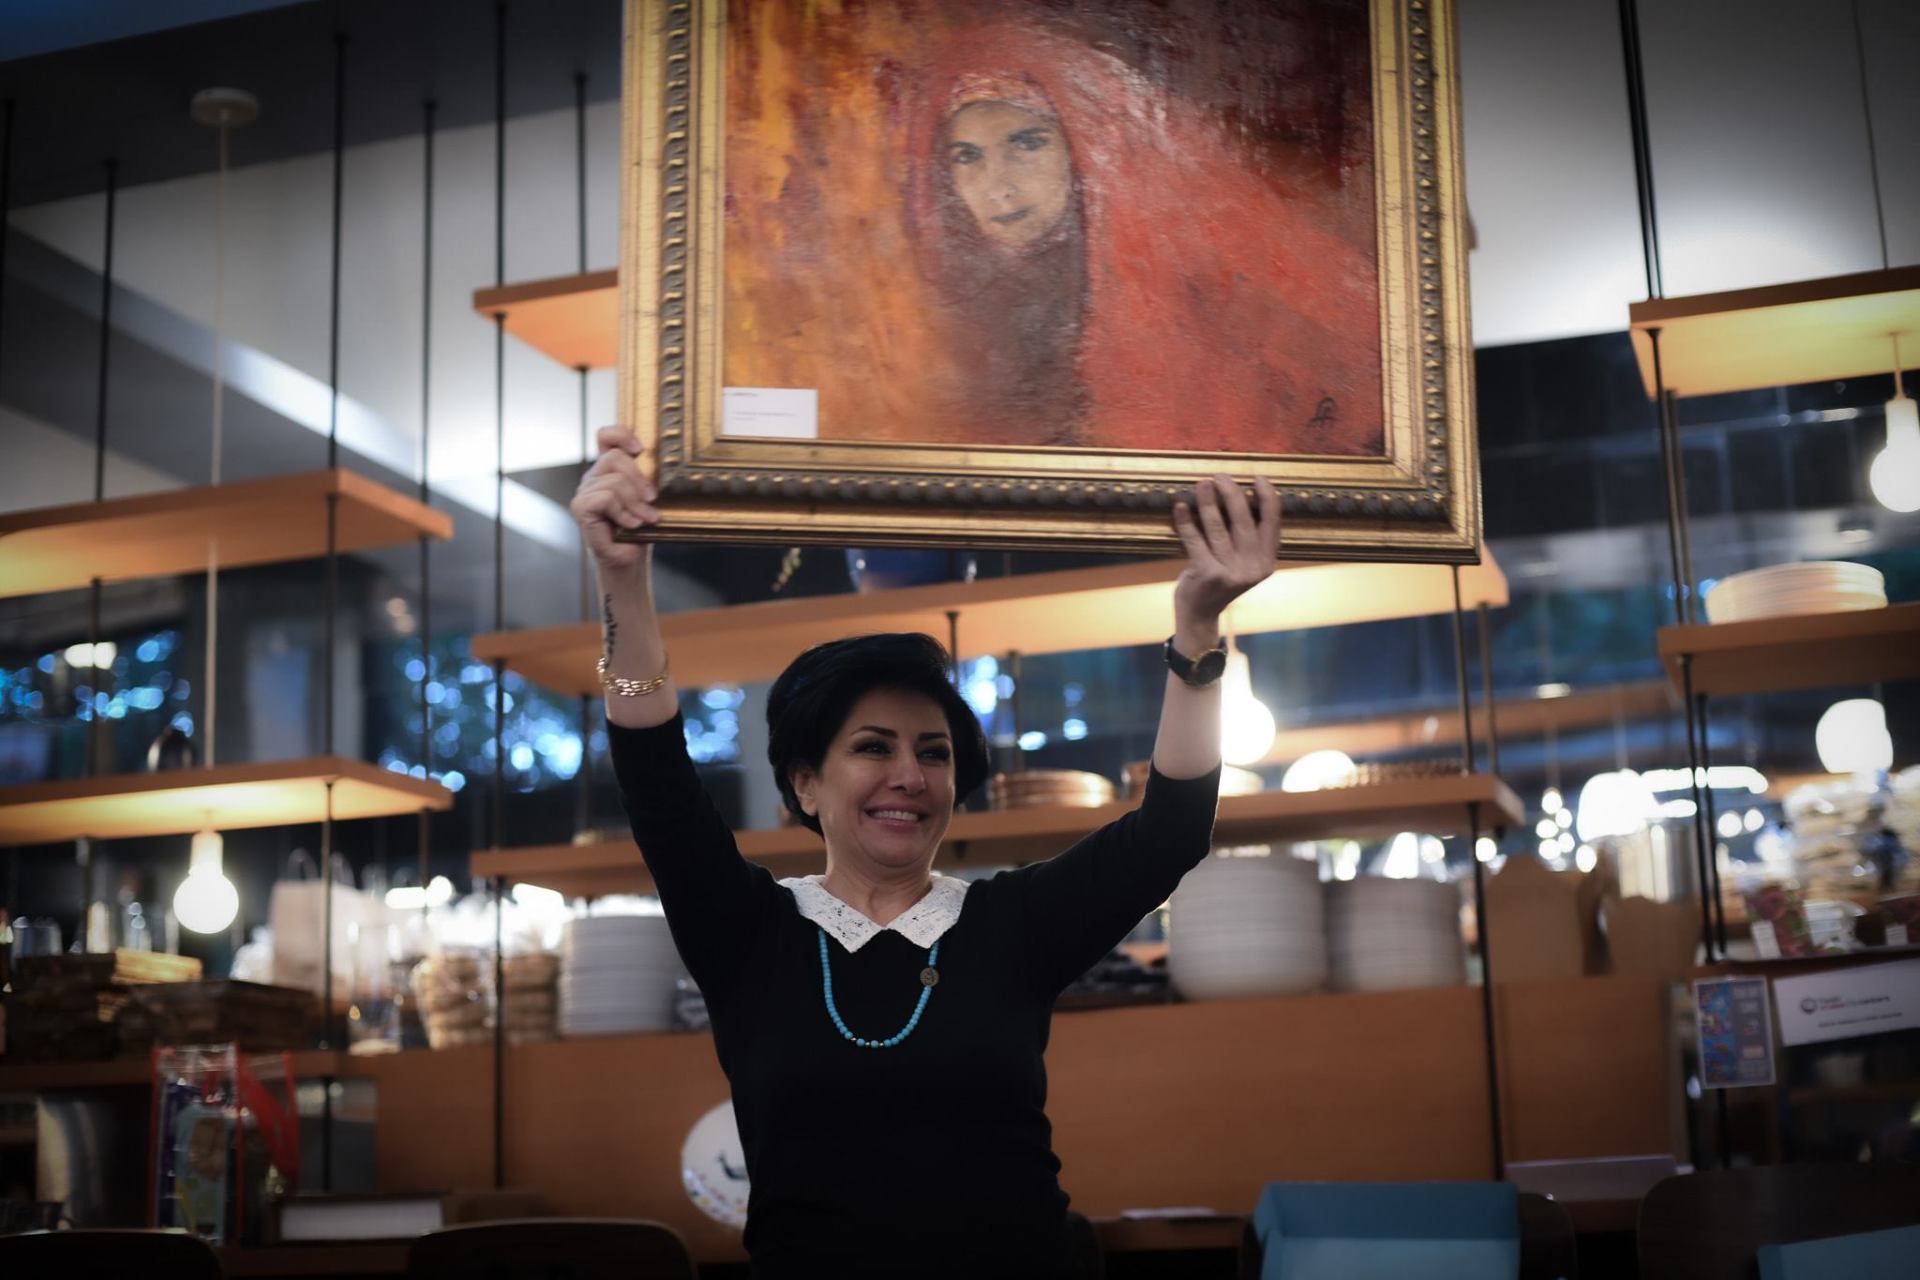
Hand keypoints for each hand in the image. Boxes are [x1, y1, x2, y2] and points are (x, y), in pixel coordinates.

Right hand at [569, 426, 659, 574]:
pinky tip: (630, 525)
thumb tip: (653, 462)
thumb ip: (646, 479)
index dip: (621, 434)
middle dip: (639, 479)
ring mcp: (585, 491)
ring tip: (645, 520)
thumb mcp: (648, 499)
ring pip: (614, 481)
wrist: (629, 560)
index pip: (606, 436)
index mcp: (609, 470)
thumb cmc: (640, 530)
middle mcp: (593, 477)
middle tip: (652, 501)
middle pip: (615, 458)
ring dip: (635, 503)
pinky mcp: (580, 507)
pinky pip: (606, 498)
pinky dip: (623, 513)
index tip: (640, 450)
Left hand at [1170, 474, 1280, 642]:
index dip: (1267, 497)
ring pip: (1217, 527)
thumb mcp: (1242, 562)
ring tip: (1201, 484)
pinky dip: (1186, 521)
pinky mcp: (1208, 574)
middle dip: (1231, 493)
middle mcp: (1253, 567)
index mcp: (1267, 561)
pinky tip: (1180, 506)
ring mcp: (1231, 572)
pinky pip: (1195, 540)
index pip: (1272, 522)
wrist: (1200, 614)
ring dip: (1207, 502)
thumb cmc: (1219, 578)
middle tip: (1220, 476)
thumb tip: (1237, 494)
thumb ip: (1246, 537)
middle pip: (1244, 520)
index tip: (1257, 478)